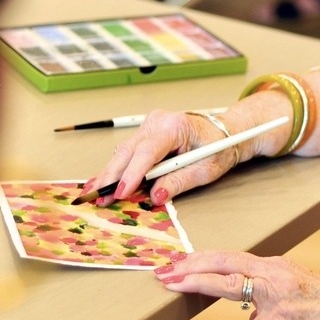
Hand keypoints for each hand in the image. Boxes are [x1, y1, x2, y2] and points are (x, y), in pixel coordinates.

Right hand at [81, 109, 237, 205]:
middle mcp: (158, 121)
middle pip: (128, 150)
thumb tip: (156, 195)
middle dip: (112, 176)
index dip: (132, 174)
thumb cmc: (219, 147)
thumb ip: (180, 181)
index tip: (121, 192)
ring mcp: (150, 125)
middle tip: (99, 198)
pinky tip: (100, 182)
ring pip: (124, 152)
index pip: (148, 151)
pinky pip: (128, 152)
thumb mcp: (205, 169)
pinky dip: (116, 169)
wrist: (224, 132)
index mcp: (176, 126)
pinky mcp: (146, 133)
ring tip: (95, 194)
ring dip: (110, 174)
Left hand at [153, 249, 319, 319]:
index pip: (227, 257)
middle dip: (190, 266)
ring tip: (175, 288)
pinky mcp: (283, 318)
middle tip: (164, 271)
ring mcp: (276, 294)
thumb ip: (264, 296)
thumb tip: (246, 311)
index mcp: (271, 265)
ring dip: (199, 284)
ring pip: (230, 285)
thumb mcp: (291, 289)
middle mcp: (271, 272)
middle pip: (222, 262)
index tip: (176, 263)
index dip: (199, 259)